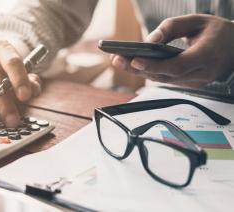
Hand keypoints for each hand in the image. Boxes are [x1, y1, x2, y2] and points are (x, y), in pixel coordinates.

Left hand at [111, 14, 233, 87]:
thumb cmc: (217, 32)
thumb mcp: (198, 20)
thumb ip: (173, 27)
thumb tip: (150, 40)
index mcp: (208, 55)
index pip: (177, 66)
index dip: (154, 65)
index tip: (135, 59)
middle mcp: (202, 73)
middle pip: (165, 76)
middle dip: (137, 68)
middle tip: (117, 59)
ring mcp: (196, 82)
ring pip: (163, 80)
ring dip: (139, 71)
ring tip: (119, 60)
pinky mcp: (190, 84)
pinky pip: (166, 79)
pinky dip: (149, 72)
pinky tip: (132, 64)